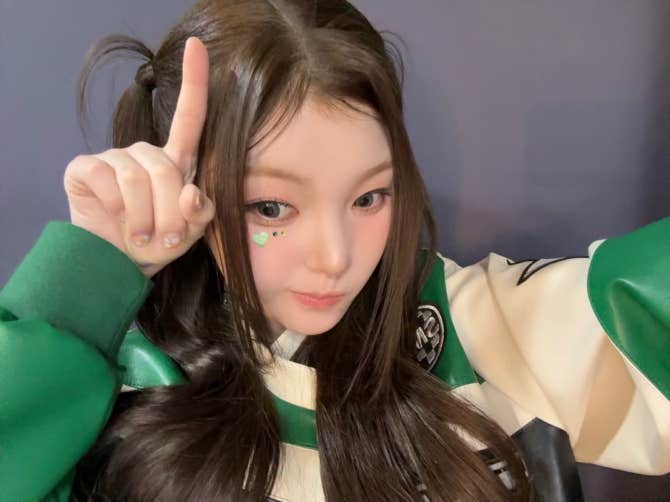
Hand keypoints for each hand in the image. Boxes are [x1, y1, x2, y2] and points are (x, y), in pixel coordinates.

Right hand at [64, 37, 214, 277]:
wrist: (118, 263)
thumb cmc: (158, 242)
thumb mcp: (188, 232)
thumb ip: (200, 214)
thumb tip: (191, 194)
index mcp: (176, 162)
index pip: (189, 117)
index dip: (194, 81)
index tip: (197, 46)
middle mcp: (145, 153)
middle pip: (165, 168)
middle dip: (169, 212)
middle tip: (166, 238)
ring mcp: (113, 157)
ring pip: (137, 178)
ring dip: (144, 218)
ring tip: (143, 237)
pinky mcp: (85, 167)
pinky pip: (107, 181)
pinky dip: (116, 208)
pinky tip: (115, 218)